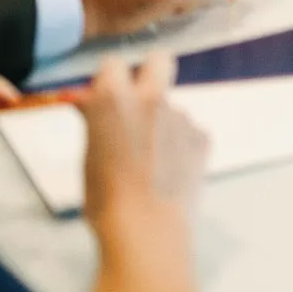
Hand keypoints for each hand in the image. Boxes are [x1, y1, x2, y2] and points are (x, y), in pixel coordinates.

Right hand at [78, 54, 208, 233]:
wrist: (147, 230)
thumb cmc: (104, 199)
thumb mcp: (88, 156)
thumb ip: (95, 121)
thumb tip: (90, 103)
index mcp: (114, 100)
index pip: (112, 63)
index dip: (108, 79)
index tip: (106, 96)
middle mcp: (151, 99)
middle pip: (158, 61)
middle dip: (150, 72)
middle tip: (140, 101)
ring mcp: (182, 117)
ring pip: (173, 107)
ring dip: (164, 123)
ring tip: (154, 162)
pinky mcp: (204, 137)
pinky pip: (190, 132)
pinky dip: (182, 146)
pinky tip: (174, 172)